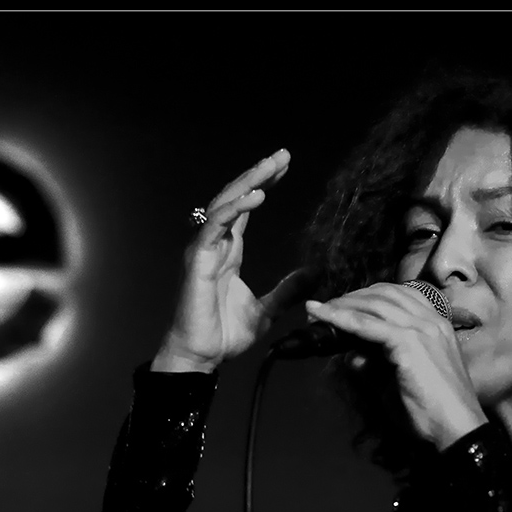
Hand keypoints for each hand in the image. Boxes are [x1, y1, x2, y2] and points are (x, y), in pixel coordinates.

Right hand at [153, 149, 309, 372]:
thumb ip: (287, 291)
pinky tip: (256, 196)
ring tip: (272, 166)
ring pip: (224, 204)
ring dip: (249, 182)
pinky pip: (215, 226)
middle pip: (235, 197)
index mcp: (229, 252)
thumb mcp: (267, 310)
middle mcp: (215, 245)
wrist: (201, 356)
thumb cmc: (224, 335)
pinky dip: (235, 209)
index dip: (263, 184)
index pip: (245, 207)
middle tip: (283, 154)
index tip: (285, 168)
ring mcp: (204, 250)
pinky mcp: (198, 261)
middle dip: (258, 173)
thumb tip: (313, 274)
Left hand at [306, 284, 486, 449]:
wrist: (456, 429)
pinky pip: (366, 324)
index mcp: (436, 325)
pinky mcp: (408, 342)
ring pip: (373, 304)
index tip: (342, 306)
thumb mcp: (399, 382)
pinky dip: (341, 318)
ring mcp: (421, 328)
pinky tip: (323, 318)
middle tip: (322, 309)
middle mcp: (431, 320)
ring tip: (316, 312)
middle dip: (350, 298)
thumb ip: (376, 366)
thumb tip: (352, 356)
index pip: (398, 296)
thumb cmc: (432, 412)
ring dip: (341, 305)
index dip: (367, 297)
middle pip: (383, 294)